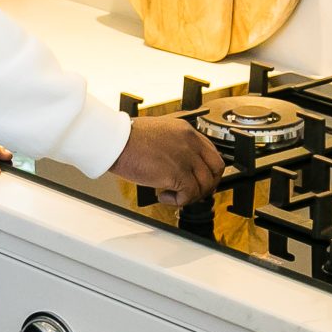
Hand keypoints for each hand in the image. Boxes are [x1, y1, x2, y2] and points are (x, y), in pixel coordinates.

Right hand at [108, 115, 225, 205]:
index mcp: (186, 131)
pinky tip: (165, 196)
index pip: (210, 151)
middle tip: (195, 191)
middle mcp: (190, 142)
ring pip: (206, 183)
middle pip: (216, 167)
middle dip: (208, 183)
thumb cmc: (127, 137)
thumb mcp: (158, 133)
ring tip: (175, 195)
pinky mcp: (177, 173)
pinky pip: (190, 194)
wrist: (115, 141)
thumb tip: (177, 163)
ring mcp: (185, 157)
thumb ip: (173, 145)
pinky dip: (179, 201)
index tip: (199, 178)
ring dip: (193, 194)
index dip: (207, 169)